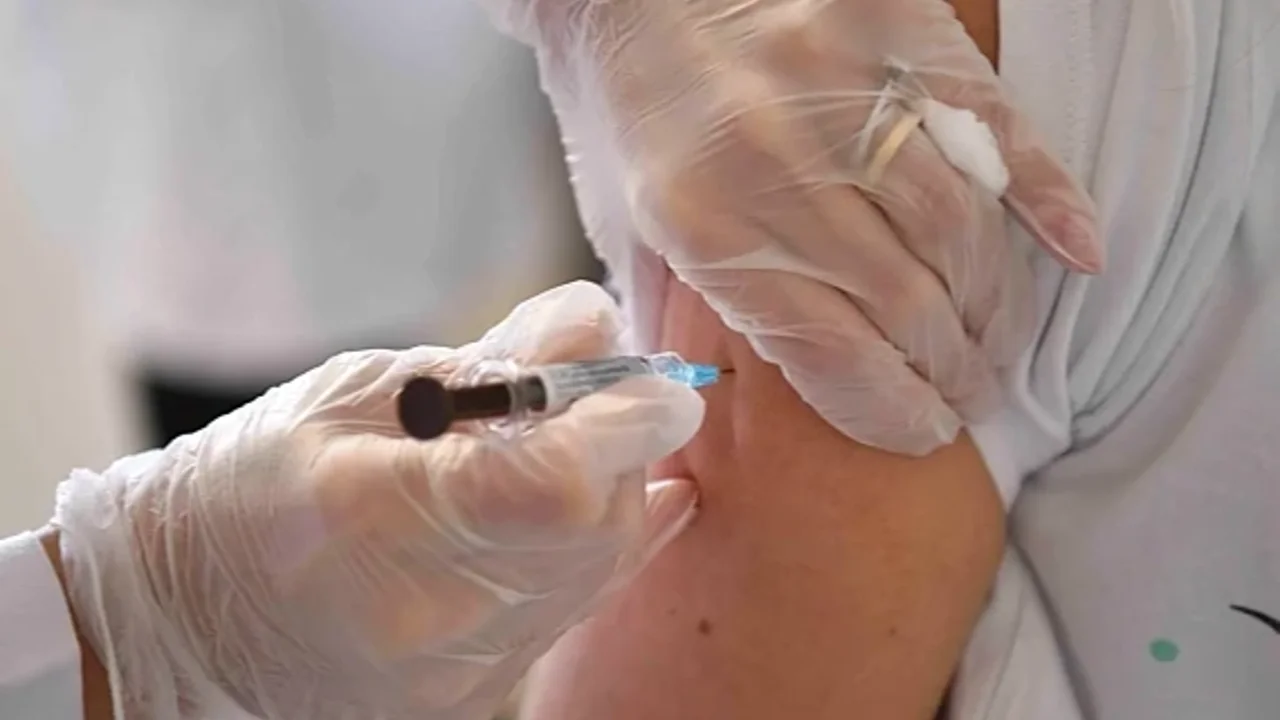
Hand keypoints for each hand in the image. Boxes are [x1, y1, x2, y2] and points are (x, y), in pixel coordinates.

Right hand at [50, 281, 703, 719]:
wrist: (186, 614)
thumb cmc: (251, 479)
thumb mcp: (352, 389)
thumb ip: (485, 362)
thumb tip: (595, 327)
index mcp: (374, 513)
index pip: (552, 482)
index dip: (626, 426)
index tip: (660, 386)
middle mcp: (423, 610)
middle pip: (593, 527)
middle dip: (625, 450)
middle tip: (604, 398)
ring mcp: (449, 670)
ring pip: (595, 574)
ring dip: (611, 495)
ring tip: (567, 446)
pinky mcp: (467, 696)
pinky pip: (568, 613)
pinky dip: (589, 548)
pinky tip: (579, 505)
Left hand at [480, 0, 1100, 454]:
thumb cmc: (623, 107)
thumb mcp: (623, 224)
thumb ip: (680, 313)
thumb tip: (716, 410)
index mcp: (703, 227)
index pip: (834, 355)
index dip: (895, 412)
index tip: (925, 433)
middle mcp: (778, 165)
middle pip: (910, 303)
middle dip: (955, 371)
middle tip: (973, 393)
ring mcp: (843, 91)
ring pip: (961, 229)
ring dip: (997, 306)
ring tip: (1000, 343)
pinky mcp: (894, 28)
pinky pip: (996, 124)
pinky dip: (1050, 193)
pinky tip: (1080, 253)